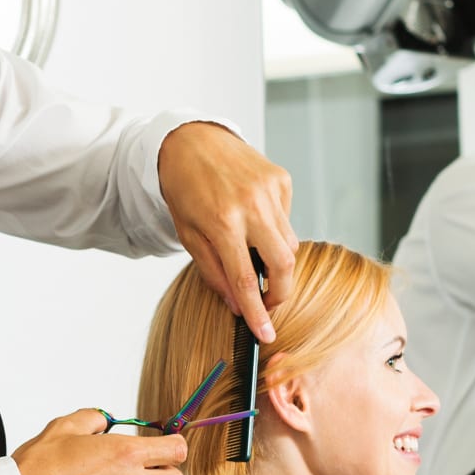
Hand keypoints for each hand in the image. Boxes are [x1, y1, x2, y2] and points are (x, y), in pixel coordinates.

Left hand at [157, 122, 295, 341]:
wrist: (191, 140)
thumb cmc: (184, 190)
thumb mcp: (188, 235)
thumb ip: (214, 272)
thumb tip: (237, 304)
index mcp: (222, 222)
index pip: (246, 280)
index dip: (257, 312)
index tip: (266, 334)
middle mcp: (251, 206)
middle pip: (283, 265)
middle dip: (280, 293)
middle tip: (268, 304)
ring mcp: (270, 190)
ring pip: (290, 244)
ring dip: (276, 260)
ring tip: (251, 253)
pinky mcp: (282, 179)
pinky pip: (287, 219)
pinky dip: (274, 230)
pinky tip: (254, 219)